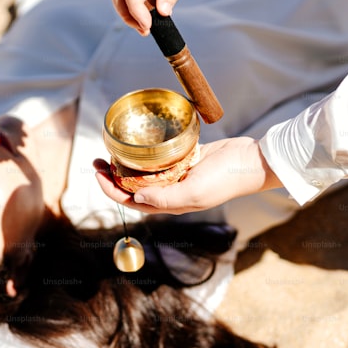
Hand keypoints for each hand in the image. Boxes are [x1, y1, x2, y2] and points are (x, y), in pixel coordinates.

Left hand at [93, 136, 282, 214]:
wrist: (250, 161)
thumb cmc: (224, 179)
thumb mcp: (193, 193)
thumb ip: (164, 198)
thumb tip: (135, 200)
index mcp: (171, 204)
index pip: (132, 202)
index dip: (111, 191)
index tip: (97, 175)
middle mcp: (172, 192)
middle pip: (134, 188)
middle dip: (113, 176)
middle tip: (97, 161)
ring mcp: (179, 176)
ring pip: (145, 173)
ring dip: (126, 164)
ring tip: (111, 151)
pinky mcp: (186, 160)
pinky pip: (161, 159)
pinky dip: (146, 153)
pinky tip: (138, 143)